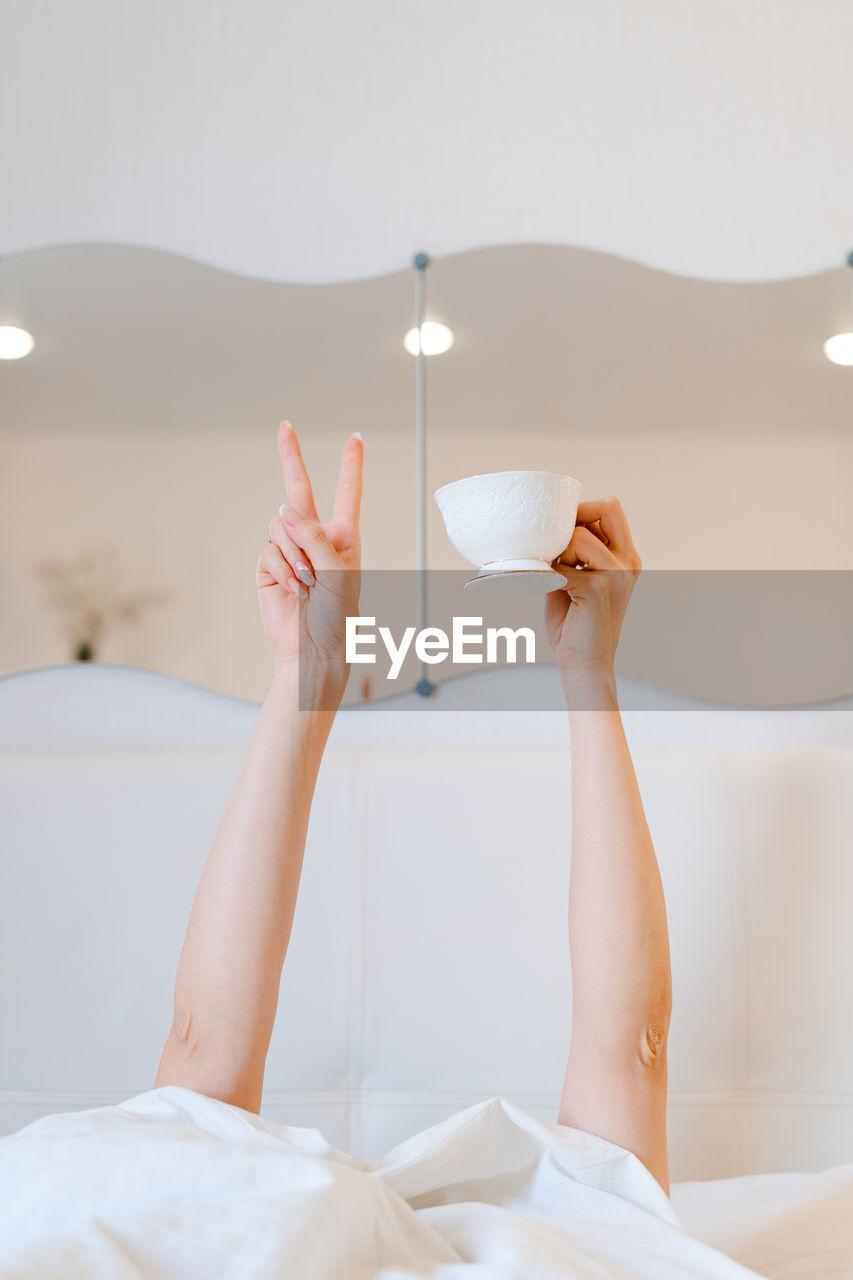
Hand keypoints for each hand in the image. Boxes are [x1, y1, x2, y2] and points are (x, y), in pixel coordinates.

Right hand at [257, 422, 362, 695]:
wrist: (312, 650)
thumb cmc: (337, 616)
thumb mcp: (338, 573)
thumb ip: (315, 538)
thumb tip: (285, 511)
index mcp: (344, 538)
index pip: (347, 493)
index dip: (350, 465)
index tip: (355, 438)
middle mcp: (316, 539)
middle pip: (300, 490)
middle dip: (291, 458)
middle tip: (285, 426)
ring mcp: (291, 551)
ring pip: (281, 527)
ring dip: (294, 554)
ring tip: (306, 582)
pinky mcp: (269, 567)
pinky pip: (268, 550)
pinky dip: (279, 568)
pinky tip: (290, 587)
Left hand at [544, 497, 641, 679]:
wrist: (585, 665)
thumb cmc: (575, 626)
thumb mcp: (573, 580)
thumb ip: (568, 555)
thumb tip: (545, 531)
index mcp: (625, 557)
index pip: (609, 509)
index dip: (580, 513)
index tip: (560, 537)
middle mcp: (627, 562)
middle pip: (607, 506)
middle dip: (574, 518)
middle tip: (558, 547)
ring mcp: (616, 574)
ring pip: (579, 535)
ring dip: (558, 552)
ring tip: (556, 576)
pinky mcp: (598, 589)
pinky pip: (563, 565)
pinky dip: (549, 575)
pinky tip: (553, 590)